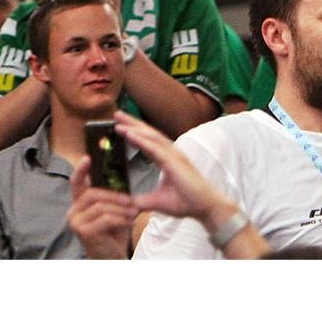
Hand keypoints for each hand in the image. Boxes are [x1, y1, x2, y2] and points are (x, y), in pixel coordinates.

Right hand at [68, 155, 138, 258]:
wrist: (112, 256)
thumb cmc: (114, 231)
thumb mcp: (114, 209)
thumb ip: (112, 195)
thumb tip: (121, 178)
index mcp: (80, 203)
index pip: (77, 183)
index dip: (81, 170)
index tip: (88, 157)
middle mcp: (74, 211)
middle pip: (93, 193)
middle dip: (115, 195)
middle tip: (131, 200)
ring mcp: (77, 223)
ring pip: (101, 206)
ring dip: (121, 208)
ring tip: (134, 212)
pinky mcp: (84, 233)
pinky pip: (105, 219)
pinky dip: (121, 218)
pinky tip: (130, 221)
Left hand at [112, 111, 236, 230]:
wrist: (204, 208)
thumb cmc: (187, 202)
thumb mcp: (158, 201)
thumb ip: (143, 200)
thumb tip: (128, 205)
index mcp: (168, 160)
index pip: (148, 142)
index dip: (135, 132)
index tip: (120, 126)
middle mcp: (171, 154)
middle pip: (149, 134)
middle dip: (132, 124)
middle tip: (117, 114)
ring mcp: (174, 156)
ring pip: (151, 137)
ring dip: (134, 128)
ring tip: (119, 121)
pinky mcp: (175, 162)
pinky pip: (155, 148)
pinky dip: (141, 140)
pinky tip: (129, 134)